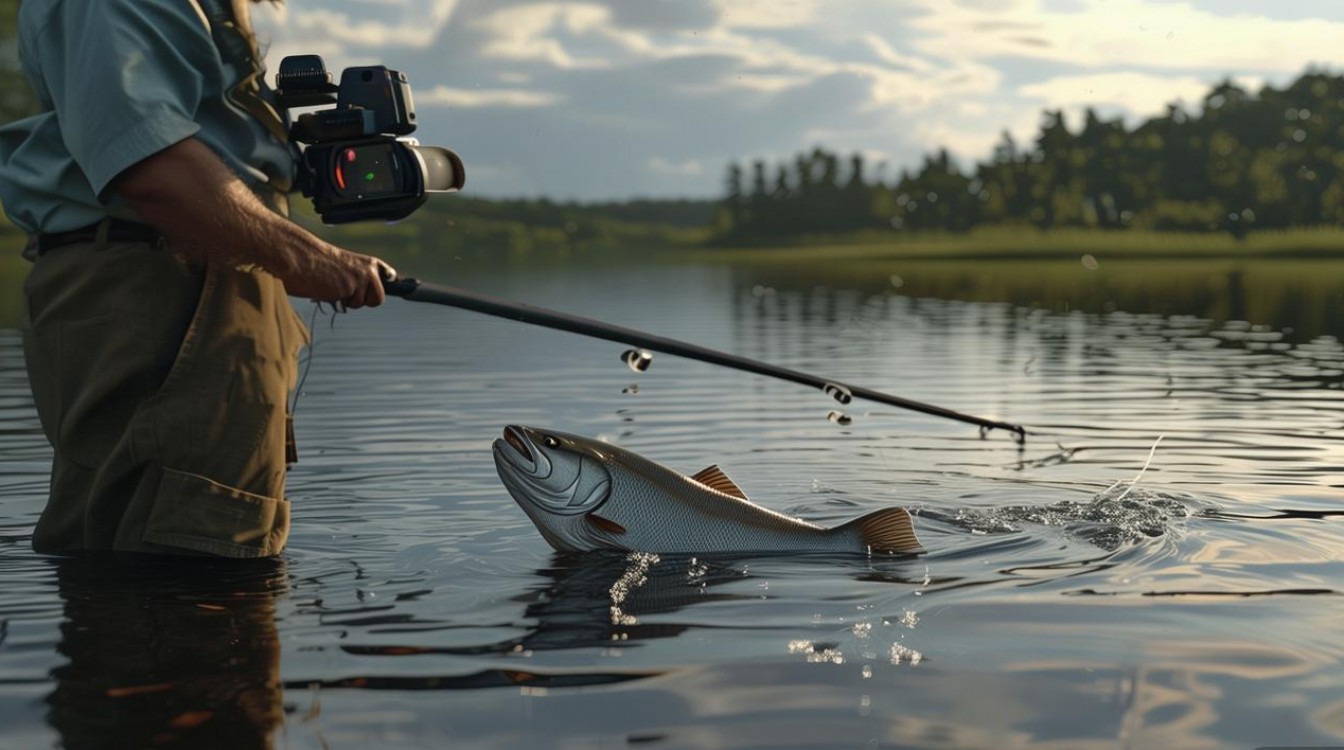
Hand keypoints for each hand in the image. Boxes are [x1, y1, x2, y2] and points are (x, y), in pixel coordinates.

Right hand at [279, 245, 396, 308]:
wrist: (298, 255)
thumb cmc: (316, 261)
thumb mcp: (345, 266)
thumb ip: (359, 277)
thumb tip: (373, 293)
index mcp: (368, 262)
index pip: (389, 276)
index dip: (395, 284)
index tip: (409, 286)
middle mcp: (369, 270)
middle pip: (378, 299)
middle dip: (362, 300)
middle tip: (344, 290)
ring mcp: (359, 280)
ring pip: (359, 304)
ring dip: (345, 301)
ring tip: (330, 286)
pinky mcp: (348, 289)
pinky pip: (346, 305)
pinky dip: (335, 301)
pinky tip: (325, 288)